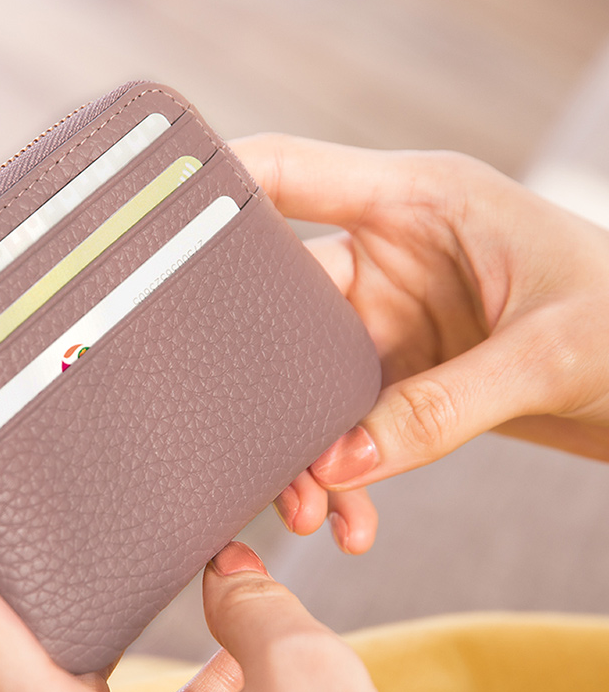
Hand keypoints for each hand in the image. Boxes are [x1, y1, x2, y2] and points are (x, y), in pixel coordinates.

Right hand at [233, 135, 608, 547]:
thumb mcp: (551, 353)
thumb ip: (443, 408)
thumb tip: (341, 464)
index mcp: (419, 199)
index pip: (284, 172)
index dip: (209, 185)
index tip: (140, 224)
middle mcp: (393, 251)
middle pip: (278, 296)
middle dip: (253, 371)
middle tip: (231, 431)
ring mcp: (396, 314)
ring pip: (307, 375)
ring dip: (301, 441)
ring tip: (307, 507)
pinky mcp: (409, 372)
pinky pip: (352, 421)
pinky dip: (346, 470)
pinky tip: (352, 518)